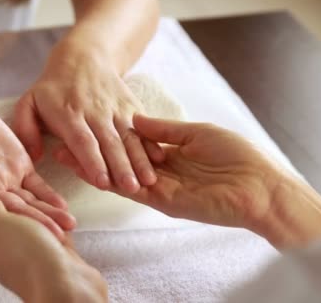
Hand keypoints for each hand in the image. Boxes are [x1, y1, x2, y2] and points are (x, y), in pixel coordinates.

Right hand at [0, 90, 75, 238]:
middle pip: (14, 212)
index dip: (8, 222)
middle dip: (36, 224)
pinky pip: (35, 184)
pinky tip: (65, 205)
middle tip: (60, 237)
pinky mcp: (16, 163)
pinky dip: (49, 194)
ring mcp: (3, 177)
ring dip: (47, 213)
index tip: (28, 236)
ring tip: (70, 225)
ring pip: (28, 201)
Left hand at [0, 192, 107, 302]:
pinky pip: (54, 236)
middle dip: (27, 206)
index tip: (5, 190)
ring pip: (37, 225)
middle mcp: (5, 251)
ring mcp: (29, 256)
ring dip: (48, 217)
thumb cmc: (27, 256)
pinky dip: (60, 227)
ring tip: (59, 215)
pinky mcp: (52, 259)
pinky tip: (66, 222)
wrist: (64, 285)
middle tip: (34, 201)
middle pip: (13, 217)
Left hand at [13, 43, 162, 193]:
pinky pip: (143, 128)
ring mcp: (116, 109)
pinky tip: (160, 159)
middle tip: (131, 188)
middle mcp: (95, 112)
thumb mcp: (28, 102)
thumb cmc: (52, 88)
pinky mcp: (131, 107)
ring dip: (140, 160)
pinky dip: (152, 143)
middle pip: (110, 142)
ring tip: (149, 180)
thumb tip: (32, 156)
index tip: (102, 182)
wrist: (83, 57)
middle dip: (122, 167)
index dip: (92, 161)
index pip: (83, 141)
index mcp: (68, 114)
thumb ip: (25, 129)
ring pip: (130, 137)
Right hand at [56, 115, 320, 248]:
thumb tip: (135, 119)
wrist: (260, 186)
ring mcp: (158, 188)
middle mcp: (160, 172)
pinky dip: (106, 179)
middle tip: (61, 140)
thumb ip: (164, 130)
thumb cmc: (237, 155)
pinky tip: (85, 169)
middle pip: (117, 160)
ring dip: (90, 166)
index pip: (130, 144)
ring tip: (61, 154)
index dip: (106, 136)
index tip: (83, 123)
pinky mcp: (161, 201)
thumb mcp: (196, 132)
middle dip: (89, 152)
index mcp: (170, 153)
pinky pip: (129, 189)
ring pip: (116, 176)